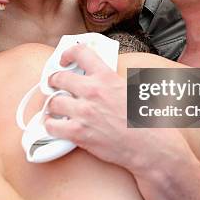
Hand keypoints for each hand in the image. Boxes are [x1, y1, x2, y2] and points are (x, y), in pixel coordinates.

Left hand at [45, 44, 139, 167]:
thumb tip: (103, 74)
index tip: (64, 59)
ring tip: (55, 106)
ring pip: (53, 101)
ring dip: (52, 103)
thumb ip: (114, 80)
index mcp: (107, 77)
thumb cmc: (146, 119)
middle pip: (59, 78)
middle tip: (54, 84)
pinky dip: (50, 124)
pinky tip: (54, 124)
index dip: (68, 53)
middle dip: (54, 80)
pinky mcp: (78, 132)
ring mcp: (84, 112)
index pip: (80, 53)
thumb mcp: (133, 89)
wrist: (149, 146)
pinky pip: (52, 125)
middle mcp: (93, 92)